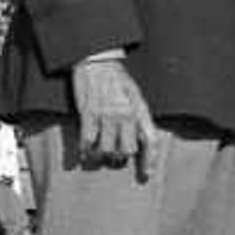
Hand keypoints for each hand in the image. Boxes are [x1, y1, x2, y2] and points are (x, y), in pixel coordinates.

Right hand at [68, 56, 159, 177]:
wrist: (97, 60)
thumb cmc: (116, 77)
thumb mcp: (134, 94)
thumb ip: (139, 115)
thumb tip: (142, 136)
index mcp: (139, 110)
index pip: (150, 141)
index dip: (150, 160)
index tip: (147, 174)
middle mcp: (126, 115)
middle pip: (127, 150)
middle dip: (120, 157)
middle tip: (113, 158)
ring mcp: (107, 115)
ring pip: (106, 149)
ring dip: (101, 156)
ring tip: (97, 156)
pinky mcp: (89, 114)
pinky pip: (88, 141)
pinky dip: (85, 149)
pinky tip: (84, 150)